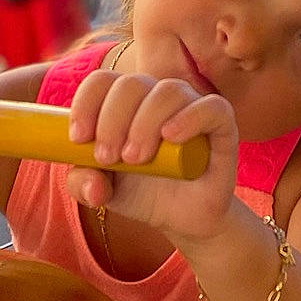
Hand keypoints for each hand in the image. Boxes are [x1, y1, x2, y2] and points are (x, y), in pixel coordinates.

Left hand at [64, 69, 237, 240]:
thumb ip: (83, 184)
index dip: (86, 104)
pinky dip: (188, 118)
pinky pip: (211, 107)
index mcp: (125, 103)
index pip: (102, 81)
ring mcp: (190, 106)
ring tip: (136, 159)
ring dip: (144, 124)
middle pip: (130, 84)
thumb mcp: (103, 192)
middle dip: (112, 120)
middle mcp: (156, 97)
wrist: (184, 218)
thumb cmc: (142, 194)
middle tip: (107, 157)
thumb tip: (92, 184)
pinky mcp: (221, 124)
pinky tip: (171, 138)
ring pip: (167, 91)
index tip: (79, 139)